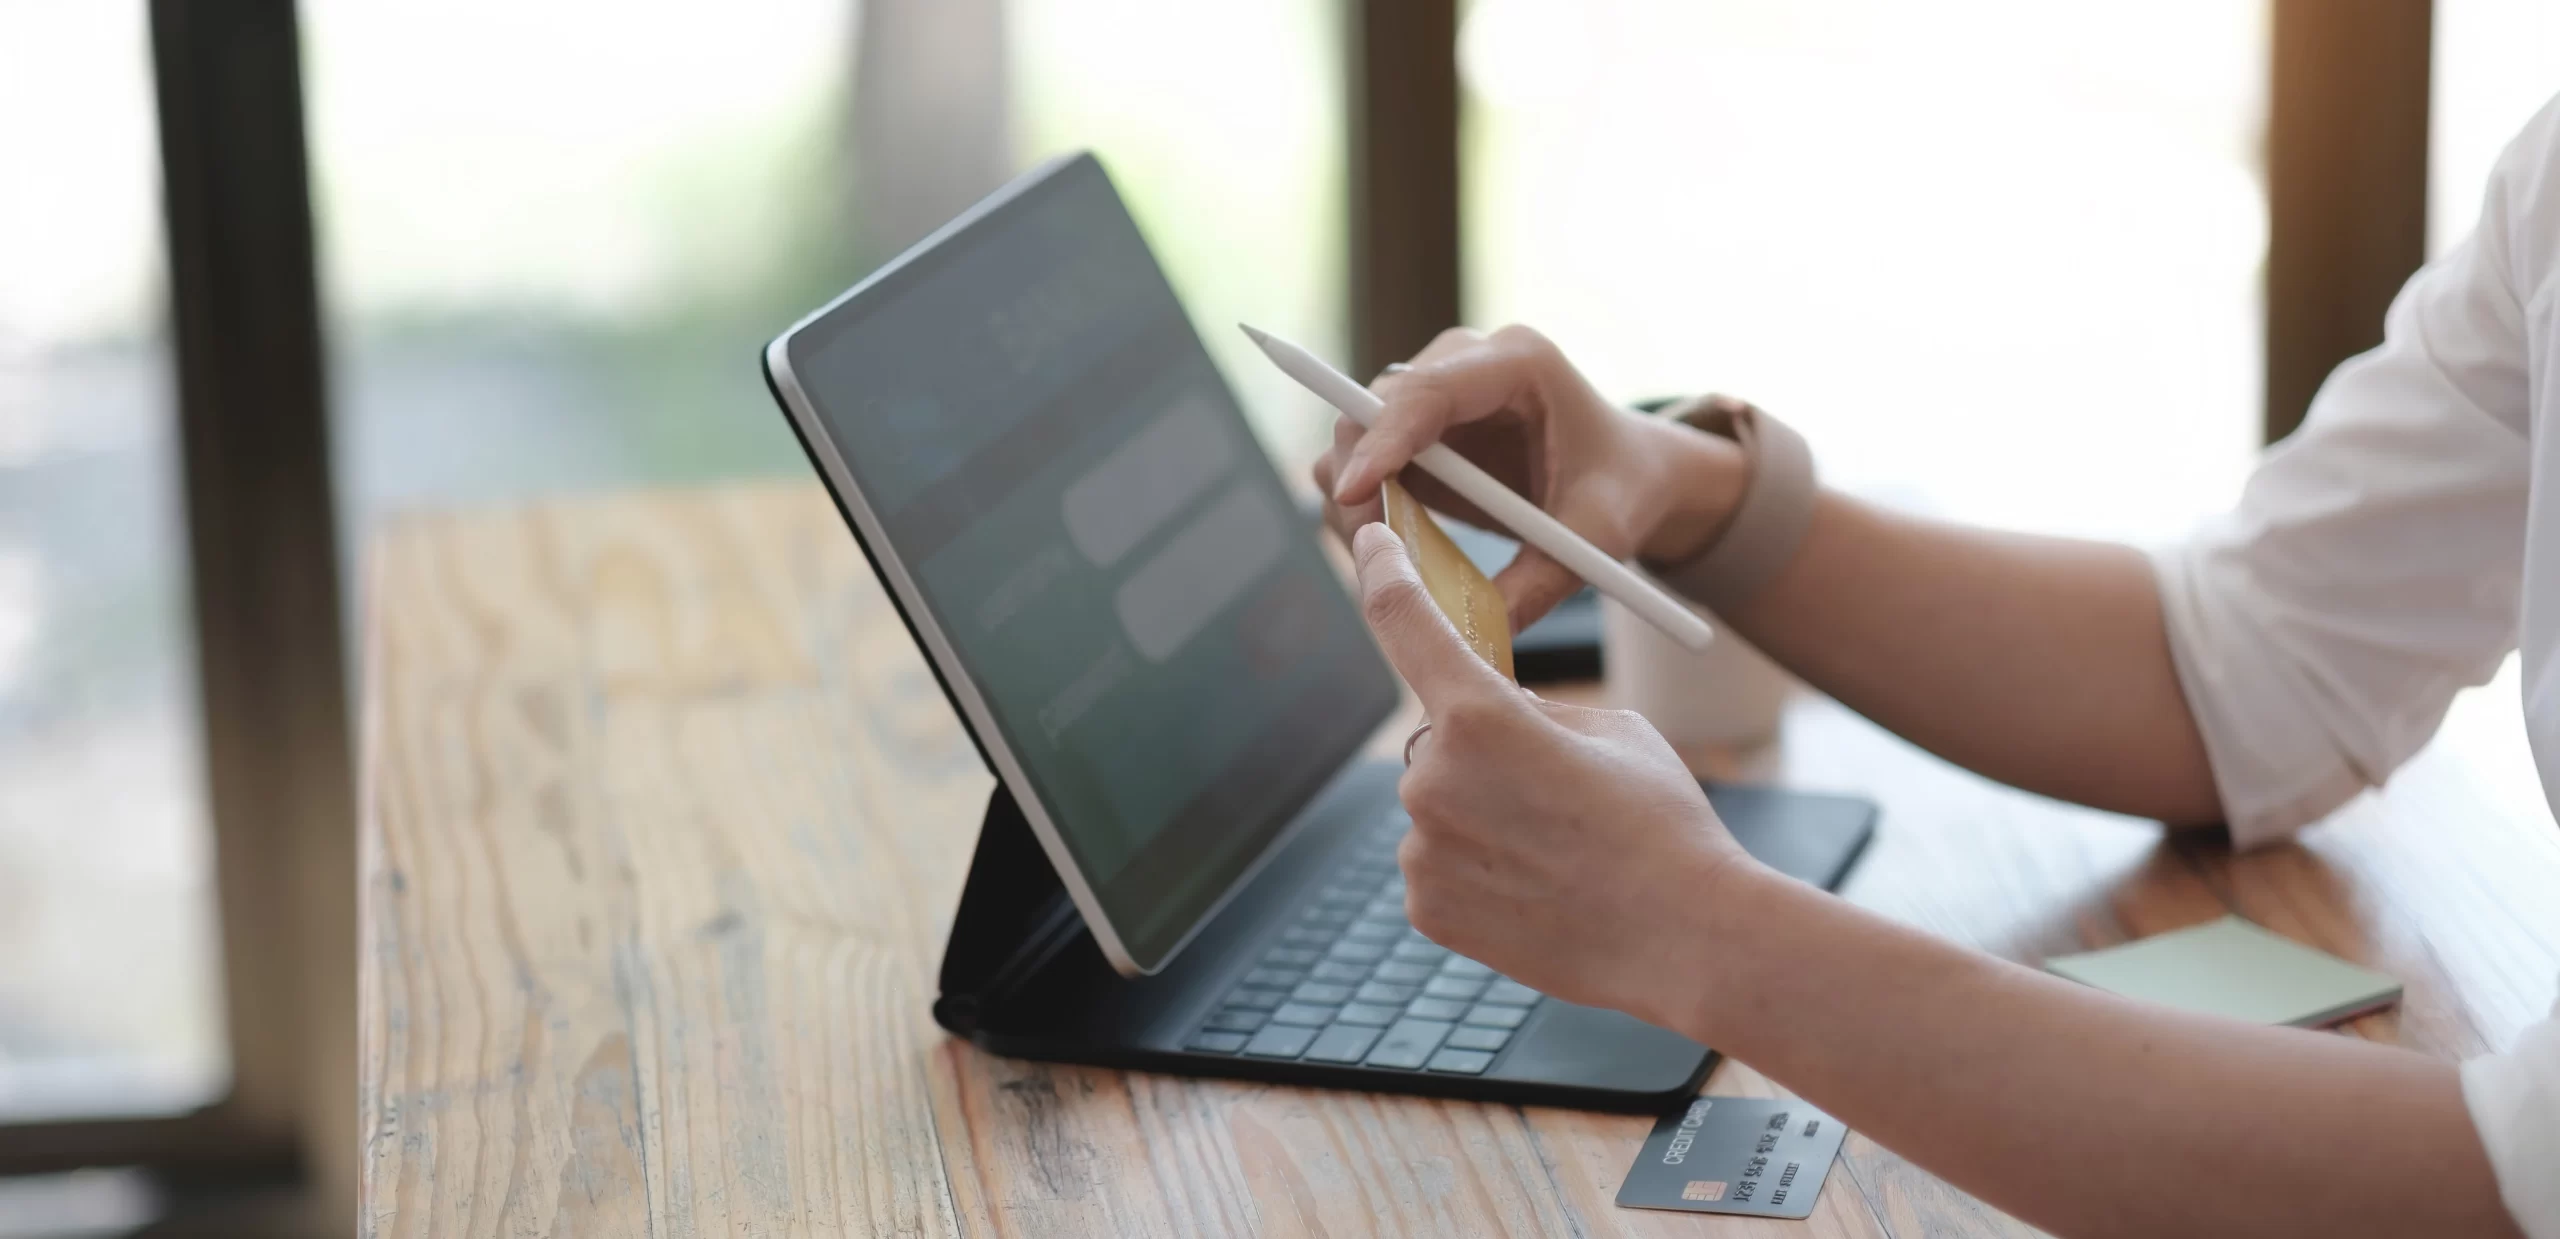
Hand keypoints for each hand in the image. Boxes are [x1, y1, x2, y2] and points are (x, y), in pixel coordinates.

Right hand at [1311, 325, 1747, 629]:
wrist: (1633, 473)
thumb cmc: (1625, 488)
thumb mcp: (1599, 536)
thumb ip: (1542, 580)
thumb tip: (1475, 629)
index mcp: (1519, 363)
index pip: (1428, 390)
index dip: (1383, 440)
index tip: (1350, 495)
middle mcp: (1465, 363)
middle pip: (1374, 404)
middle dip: (1360, 477)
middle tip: (1372, 551)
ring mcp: (1437, 392)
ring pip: (1357, 434)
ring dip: (1356, 496)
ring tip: (1388, 557)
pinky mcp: (1420, 429)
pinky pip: (1366, 461)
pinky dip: (1367, 506)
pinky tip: (1398, 547)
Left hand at [1350, 522, 1760, 1028]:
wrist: (1686, 940)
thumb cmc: (1662, 823)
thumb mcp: (1609, 730)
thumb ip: (1531, 708)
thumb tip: (1490, 711)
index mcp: (1479, 714)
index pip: (1403, 618)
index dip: (1381, 570)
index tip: (1369, 541)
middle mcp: (1432, 778)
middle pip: (1438, 734)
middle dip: (1483, 745)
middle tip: (1554, 788)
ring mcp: (1421, 848)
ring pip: (1438, 803)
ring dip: (1481, 810)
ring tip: (1559, 849)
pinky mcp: (1424, 905)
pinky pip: (1438, 860)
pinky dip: (1476, 865)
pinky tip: (1536, 886)